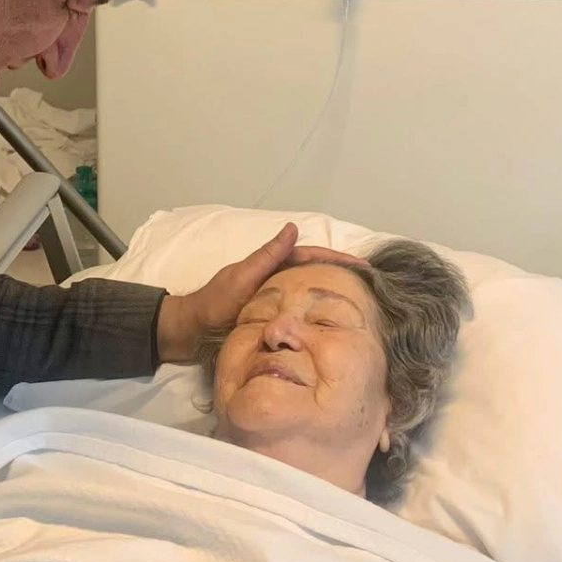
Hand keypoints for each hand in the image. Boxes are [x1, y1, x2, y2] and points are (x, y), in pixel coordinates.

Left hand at [155, 222, 362, 361]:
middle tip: (373, 288)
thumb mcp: (241, 278)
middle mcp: (275, 282)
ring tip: (360, 307)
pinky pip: (299, 318)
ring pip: (309, 296)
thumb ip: (267, 257)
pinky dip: (316, 319)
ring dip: (332, 297)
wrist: (188, 333)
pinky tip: (330, 329)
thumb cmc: (212, 304)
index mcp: (270, 267)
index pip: (311, 257)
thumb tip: (293, 228)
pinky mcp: (270, 322)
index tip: (364, 266)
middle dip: (342, 277)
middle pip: (315, 276)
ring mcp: (274, 302)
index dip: (337, 260)